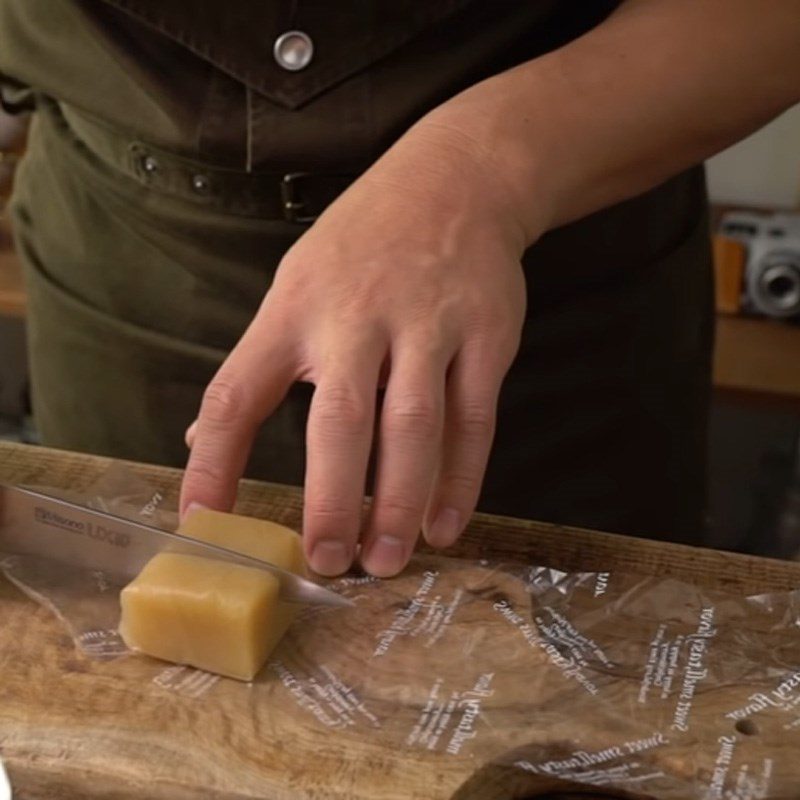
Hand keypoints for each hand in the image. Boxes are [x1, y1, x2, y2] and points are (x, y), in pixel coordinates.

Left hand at [180, 121, 527, 576]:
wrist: (456, 181)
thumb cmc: (363, 243)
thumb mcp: (296, 283)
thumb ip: (257, 364)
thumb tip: (199, 437)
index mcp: (294, 310)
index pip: (237, 393)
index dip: (214, 461)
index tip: (200, 520)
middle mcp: (357, 318)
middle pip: (341, 420)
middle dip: (331, 499)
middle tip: (326, 561)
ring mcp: (428, 325)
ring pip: (415, 427)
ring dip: (398, 502)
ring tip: (385, 560)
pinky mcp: (486, 335)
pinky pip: (474, 420)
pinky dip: (461, 480)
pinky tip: (443, 524)